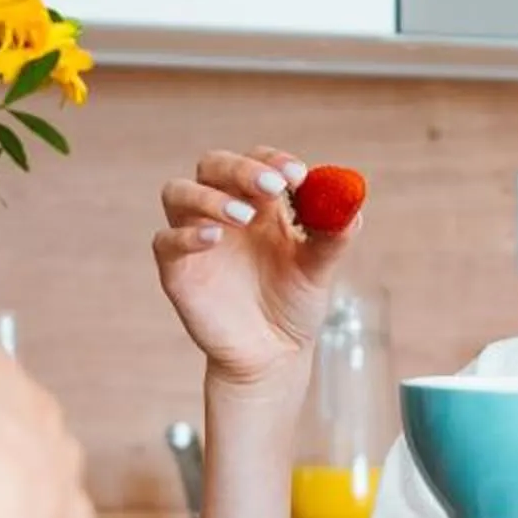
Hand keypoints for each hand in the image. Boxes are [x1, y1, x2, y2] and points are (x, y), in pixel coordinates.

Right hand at [152, 146, 352, 391]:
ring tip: (244, 216)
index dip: (275, 161)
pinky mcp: (176, 269)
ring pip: (178, 192)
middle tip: (273, 186)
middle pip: (213, 165)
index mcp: (261, 202)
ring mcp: (194, 237)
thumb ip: (334, 236)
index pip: (258, 161)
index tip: (298, 175)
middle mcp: (222, 210)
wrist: (271, 356)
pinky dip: (186, 235)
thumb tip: (351, 202)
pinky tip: (213, 239)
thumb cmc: (294, 305)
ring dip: (210, 197)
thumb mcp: (320, 271)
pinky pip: (165, 241)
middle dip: (241, 168)